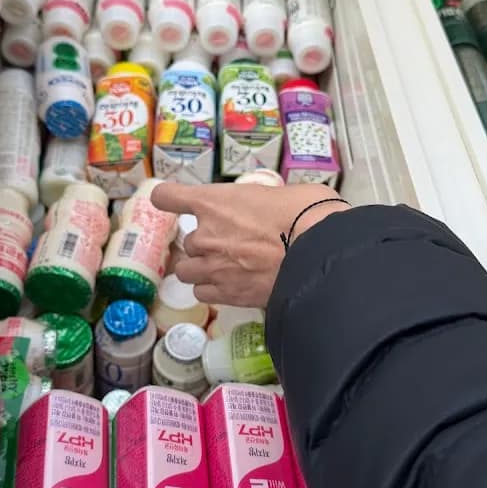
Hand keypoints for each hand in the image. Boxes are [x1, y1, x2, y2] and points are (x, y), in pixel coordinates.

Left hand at [151, 182, 349, 307]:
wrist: (319, 255)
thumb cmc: (307, 215)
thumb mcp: (281, 193)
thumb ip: (259, 201)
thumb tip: (267, 209)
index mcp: (214, 203)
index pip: (167, 197)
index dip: (167, 199)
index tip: (170, 201)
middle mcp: (204, 236)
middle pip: (187, 242)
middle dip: (205, 243)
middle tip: (229, 243)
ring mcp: (213, 268)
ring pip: (186, 271)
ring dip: (201, 268)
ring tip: (223, 268)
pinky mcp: (226, 294)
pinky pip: (203, 293)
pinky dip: (212, 289)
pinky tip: (230, 285)